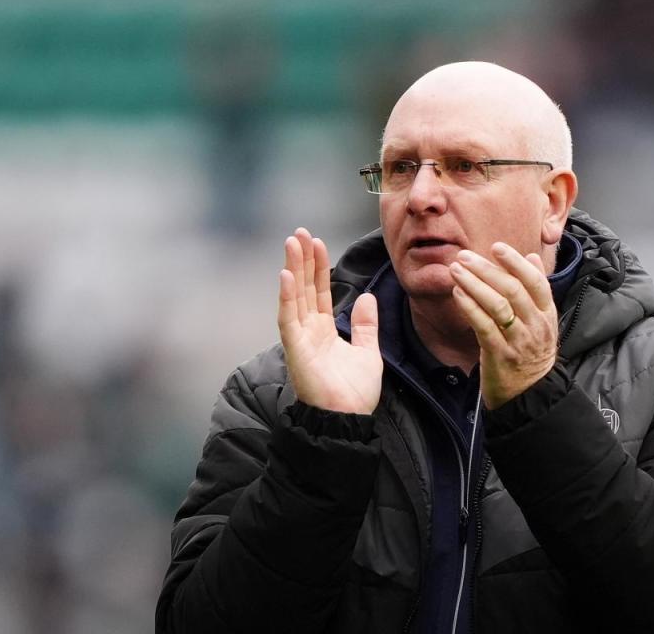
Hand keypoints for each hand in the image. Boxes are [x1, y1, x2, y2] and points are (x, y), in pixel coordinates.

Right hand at [277, 228, 382, 413]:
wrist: (349, 421)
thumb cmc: (356, 394)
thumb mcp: (368, 352)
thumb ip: (366, 325)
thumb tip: (367, 298)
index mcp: (323, 332)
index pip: (318, 292)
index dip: (318, 267)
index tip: (319, 243)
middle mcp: (308, 332)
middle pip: (302, 288)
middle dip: (301, 260)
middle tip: (300, 232)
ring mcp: (299, 340)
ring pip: (293, 297)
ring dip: (292, 269)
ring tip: (292, 242)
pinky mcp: (295, 350)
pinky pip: (287, 318)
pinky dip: (286, 296)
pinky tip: (285, 274)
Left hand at [449, 242, 557, 408]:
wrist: (531, 393)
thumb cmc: (531, 351)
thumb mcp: (540, 319)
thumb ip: (535, 288)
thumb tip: (531, 256)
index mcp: (547, 313)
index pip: (535, 281)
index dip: (516, 263)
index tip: (497, 247)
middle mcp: (535, 325)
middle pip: (512, 290)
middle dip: (487, 269)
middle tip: (465, 256)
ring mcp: (518, 341)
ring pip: (497, 306)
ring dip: (474, 284)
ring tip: (456, 270)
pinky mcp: (500, 355)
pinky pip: (484, 327)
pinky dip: (470, 307)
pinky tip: (458, 293)